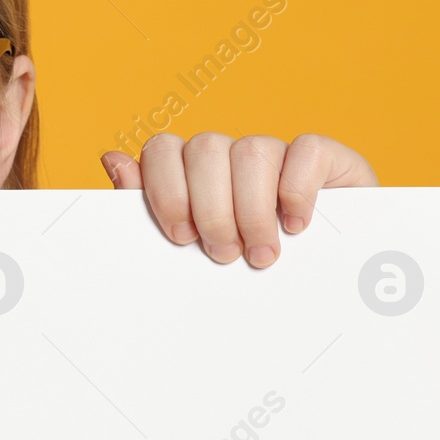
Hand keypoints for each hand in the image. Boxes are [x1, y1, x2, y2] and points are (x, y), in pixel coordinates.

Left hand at [100, 133, 375, 267]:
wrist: (329, 290)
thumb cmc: (248, 269)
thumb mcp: (195, 248)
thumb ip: (152, 207)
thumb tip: (111, 160)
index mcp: (195, 171)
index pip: (163, 148)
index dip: (166, 190)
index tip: (180, 236)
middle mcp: (234, 155)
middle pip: (205, 148)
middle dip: (210, 209)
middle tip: (224, 255)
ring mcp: (280, 153)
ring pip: (252, 149)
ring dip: (252, 209)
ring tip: (262, 254)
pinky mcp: (327, 158)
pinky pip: (304, 149)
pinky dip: (296, 190)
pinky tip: (296, 225)